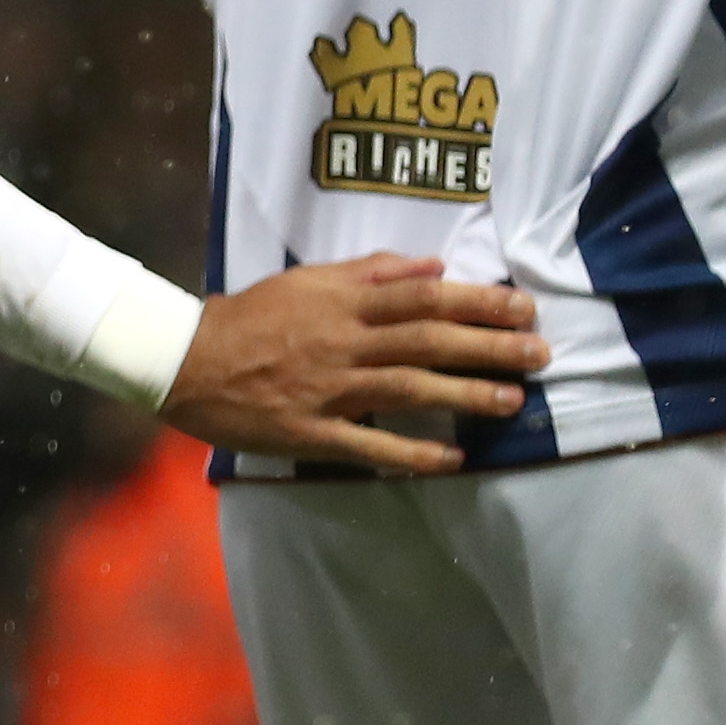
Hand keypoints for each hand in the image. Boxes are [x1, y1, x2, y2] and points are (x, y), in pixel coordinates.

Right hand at [162, 254, 547, 475]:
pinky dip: (411, 452)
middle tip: (541, 354)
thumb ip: (368, 271)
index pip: (422, 298)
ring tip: (513, 401)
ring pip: (408, 389)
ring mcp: (328, 390)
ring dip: (465, 394)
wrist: (185, 360)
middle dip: (488, 347)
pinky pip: (369, 444)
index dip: (477, 302)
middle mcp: (343, 343)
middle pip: (426, 342)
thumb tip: (431, 265)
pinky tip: (452, 459)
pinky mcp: (311, 431)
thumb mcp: (306, 280)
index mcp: (342, 303)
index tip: (524, 308)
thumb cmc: (250, 316)